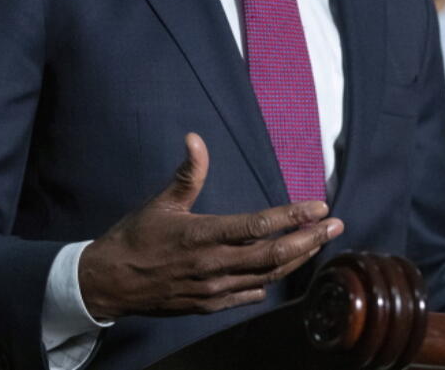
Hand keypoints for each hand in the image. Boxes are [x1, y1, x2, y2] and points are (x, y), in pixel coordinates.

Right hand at [78, 132, 342, 319]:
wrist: (109, 283)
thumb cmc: (135, 238)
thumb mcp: (160, 203)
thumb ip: (187, 174)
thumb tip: (195, 139)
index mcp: (203, 235)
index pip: (259, 225)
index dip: (292, 215)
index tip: (319, 207)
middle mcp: (213, 265)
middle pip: (273, 254)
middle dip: (310, 239)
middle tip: (335, 226)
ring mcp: (213, 289)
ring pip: (267, 276)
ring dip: (297, 259)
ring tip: (319, 243)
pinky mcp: (208, 305)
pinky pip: (248, 295)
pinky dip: (269, 282)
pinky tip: (283, 269)